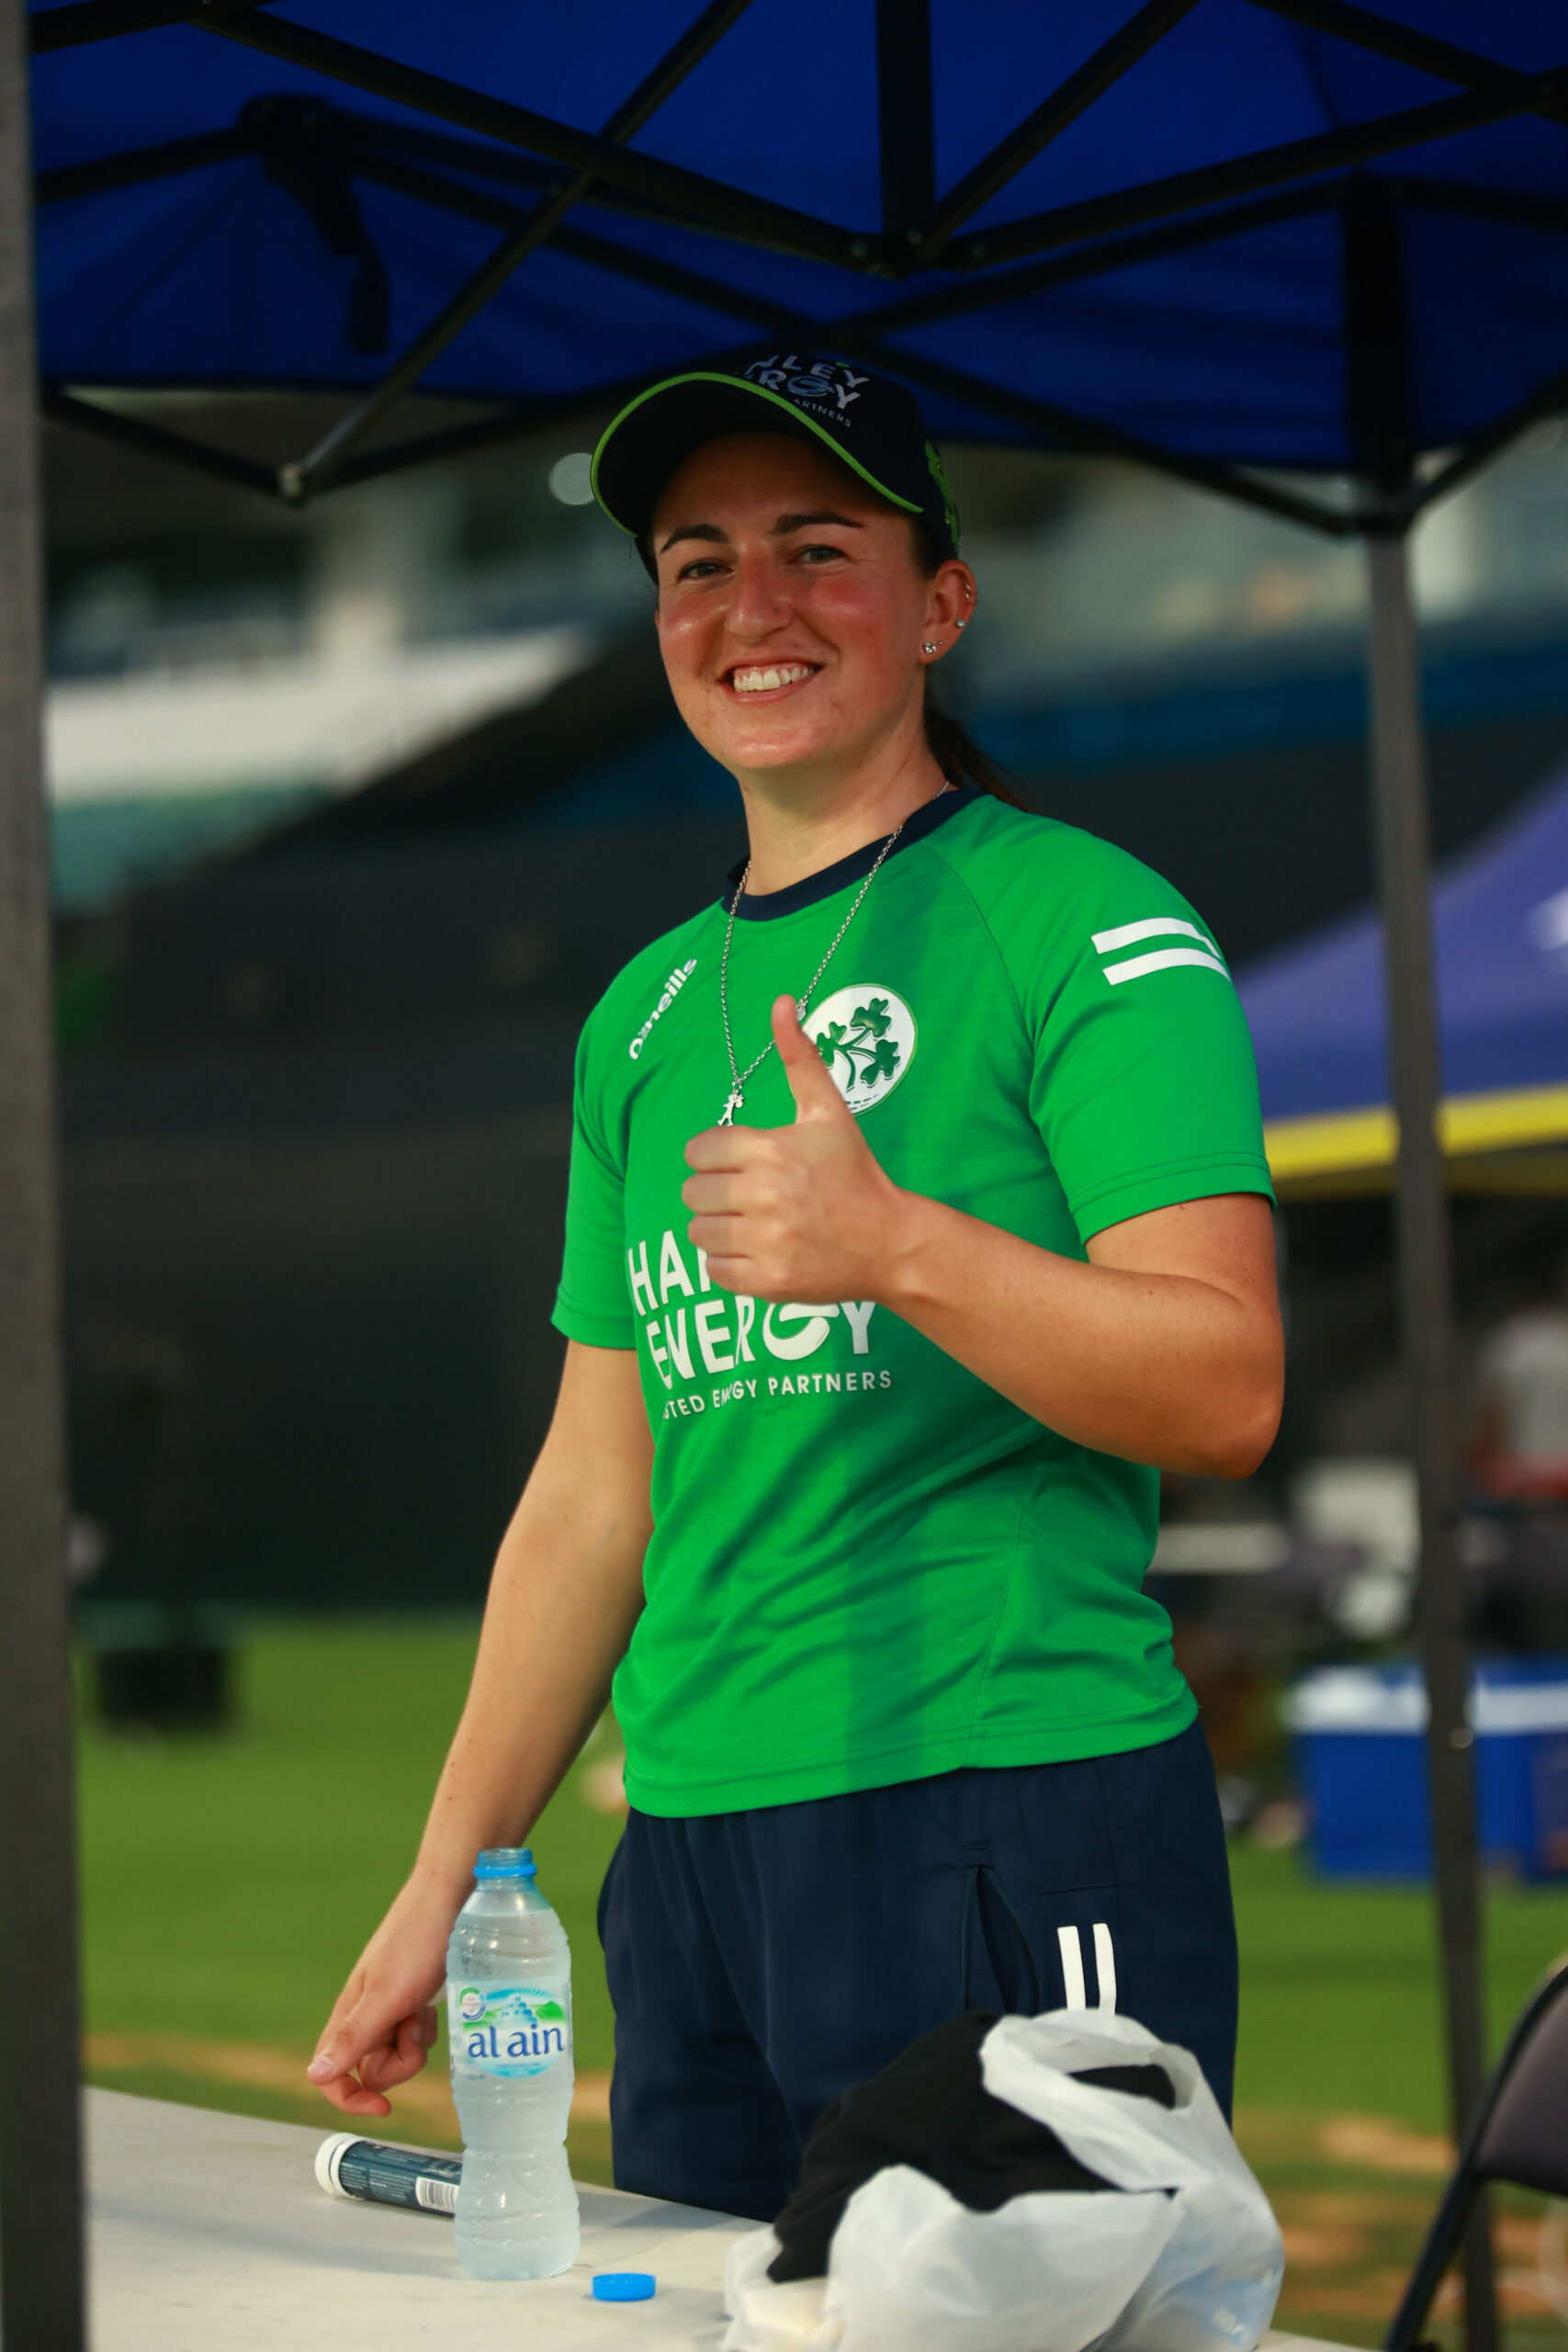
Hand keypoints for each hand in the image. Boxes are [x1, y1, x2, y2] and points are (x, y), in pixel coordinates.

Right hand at [306, 1872, 456, 2119]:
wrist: (451, 1894)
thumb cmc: (418, 1941)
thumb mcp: (387, 1996)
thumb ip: (353, 2037)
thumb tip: (314, 2076)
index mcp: (348, 2014)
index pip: (330, 2075)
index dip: (350, 2099)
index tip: (384, 2108)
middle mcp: (364, 2012)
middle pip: (372, 2069)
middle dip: (400, 2061)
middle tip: (414, 2025)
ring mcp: (390, 2004)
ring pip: (398, 2053)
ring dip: (417, 2041)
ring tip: (425, 2006)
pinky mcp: (413, 1996)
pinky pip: (416, 2033)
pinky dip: (427, 2025)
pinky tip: (435, 2001)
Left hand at [683, 995, 906, 1301]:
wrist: (890, 1241)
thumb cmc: (853, 1173)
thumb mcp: (828, 1111)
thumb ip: (799, 1057)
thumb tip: (781, 1001)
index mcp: (769, 1149)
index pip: (699, 1150)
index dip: (716, 1156)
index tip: (744, 1163)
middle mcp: (763, 1196)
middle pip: (693, 1192)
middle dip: (715, 1191)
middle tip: (749, 1195)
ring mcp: (764, 1242)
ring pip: (698, 1232)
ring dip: (718, 1228)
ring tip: (751, 1223)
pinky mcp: (766, 1281)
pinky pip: (714, 1271)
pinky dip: (729, 1263)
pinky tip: (759, 1249)